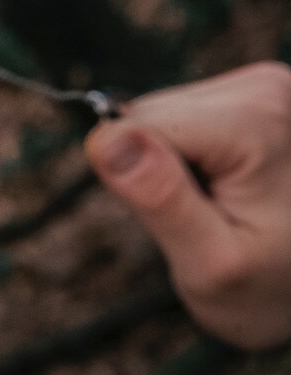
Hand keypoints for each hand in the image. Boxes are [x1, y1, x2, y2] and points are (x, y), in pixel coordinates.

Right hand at [85, 61, 290, 350]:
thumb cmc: (269, 287)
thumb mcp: (211, 263)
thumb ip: (160, 198)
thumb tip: (105, 140)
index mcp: (259, 126)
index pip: (140, 126)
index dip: (141, 180)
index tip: (188, 219)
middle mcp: (267, 89)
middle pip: (150, 115)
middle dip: (157, 169)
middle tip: (206, 216)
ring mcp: (265, 87)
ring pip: (160, 114)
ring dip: (173, 163)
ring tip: (220, 203)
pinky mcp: (255, 93)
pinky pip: (181, 115)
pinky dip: (189, 154)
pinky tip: (225, 184)